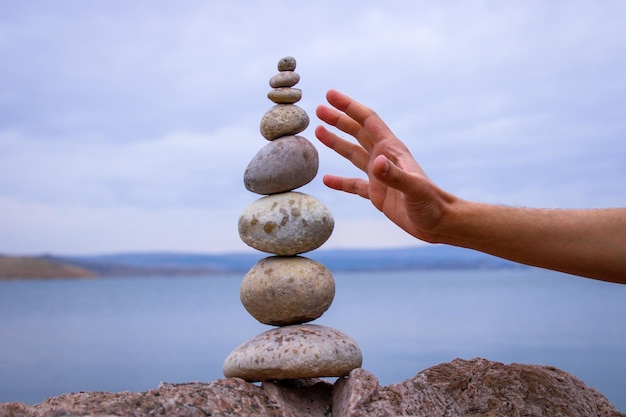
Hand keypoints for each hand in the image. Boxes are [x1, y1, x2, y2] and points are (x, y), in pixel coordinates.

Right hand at [315, 89, 455, 242]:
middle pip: (358, 132)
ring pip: (354, 153)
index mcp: (392, 150)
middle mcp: (384, 159)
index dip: (349, 107)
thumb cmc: (431, 204)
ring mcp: (380, 176)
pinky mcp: (378, 194)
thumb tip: (376, 162)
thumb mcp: (414, 189)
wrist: (439, 223)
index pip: (367, 121)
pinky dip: (340, 181)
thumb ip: (395, 175)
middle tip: (319, 110)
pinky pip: (354, 184)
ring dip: (337, 142)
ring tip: (319, 131)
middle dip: (339, 120)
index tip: (330, 95)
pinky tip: (327, 180)